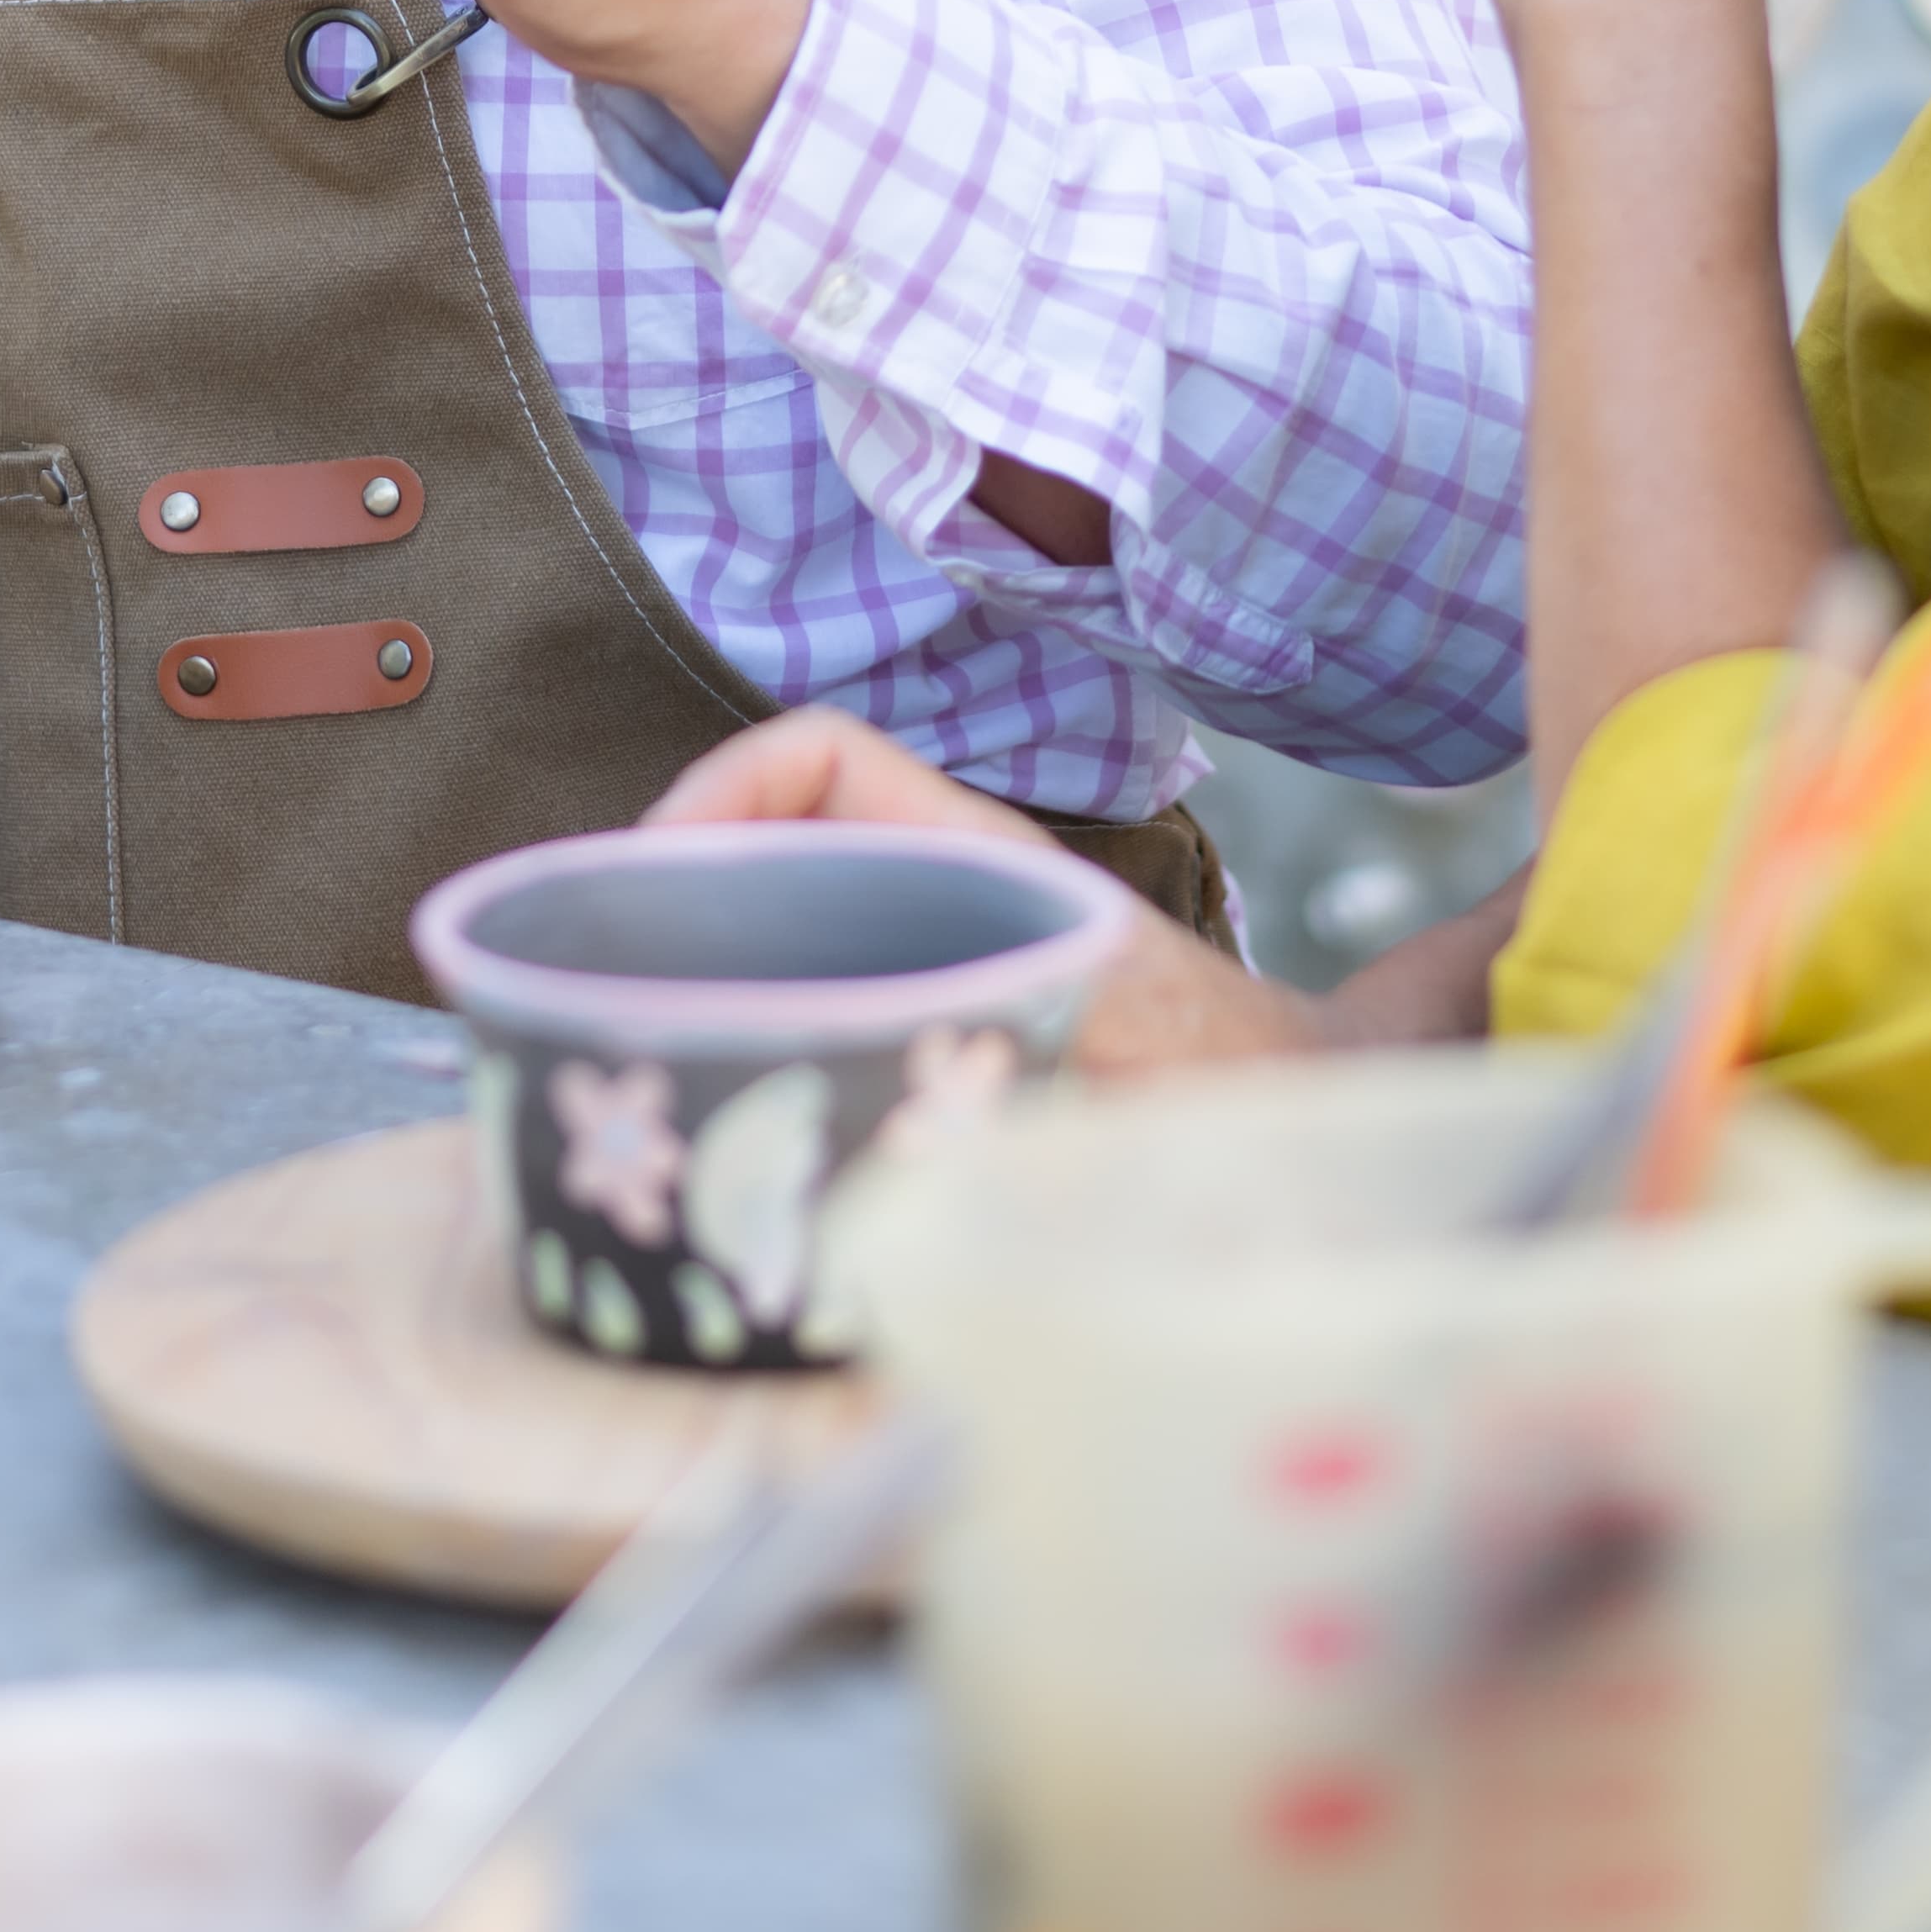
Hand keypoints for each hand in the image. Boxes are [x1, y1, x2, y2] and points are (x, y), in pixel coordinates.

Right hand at [649, 713, 1325, 1077]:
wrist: (1329, 1125)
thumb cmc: (1244, 1098)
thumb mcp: (1132, 1101)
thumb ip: (1020, 1120)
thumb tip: (880, 1170)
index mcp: (989, 869)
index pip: (825, 761)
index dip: (721, 792)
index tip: (652, 880)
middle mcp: (950, 900)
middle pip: (770, 846)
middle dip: (671, 902)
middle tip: (601, 1002)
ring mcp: (938, 968)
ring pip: (780, 934)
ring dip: (704, 982)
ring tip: (630, 1070)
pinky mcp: (934, 1045)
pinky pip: (812, 1017)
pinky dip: (754, 1052)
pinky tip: (724, 1139)